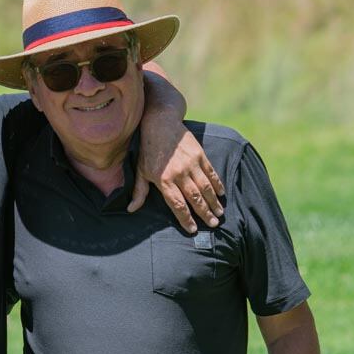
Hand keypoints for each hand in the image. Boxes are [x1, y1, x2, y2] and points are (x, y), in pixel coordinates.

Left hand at [129, 116, 224, 232]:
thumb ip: (139, 192)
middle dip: (205, 213)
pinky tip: (221, 194)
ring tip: (220, 213)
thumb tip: (131, 209)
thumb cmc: (148, 149)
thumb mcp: (140, 170)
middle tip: (213, 224)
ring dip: (213, 202)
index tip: (192, 230)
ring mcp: (191, 164)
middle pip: (195, 198)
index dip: (185, 219)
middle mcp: (179, 173)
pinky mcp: (199, 155)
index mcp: (163, 180)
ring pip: (205, 187)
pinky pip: (211, 173)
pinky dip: (217, 184)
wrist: (160, 123)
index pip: (177, 204)